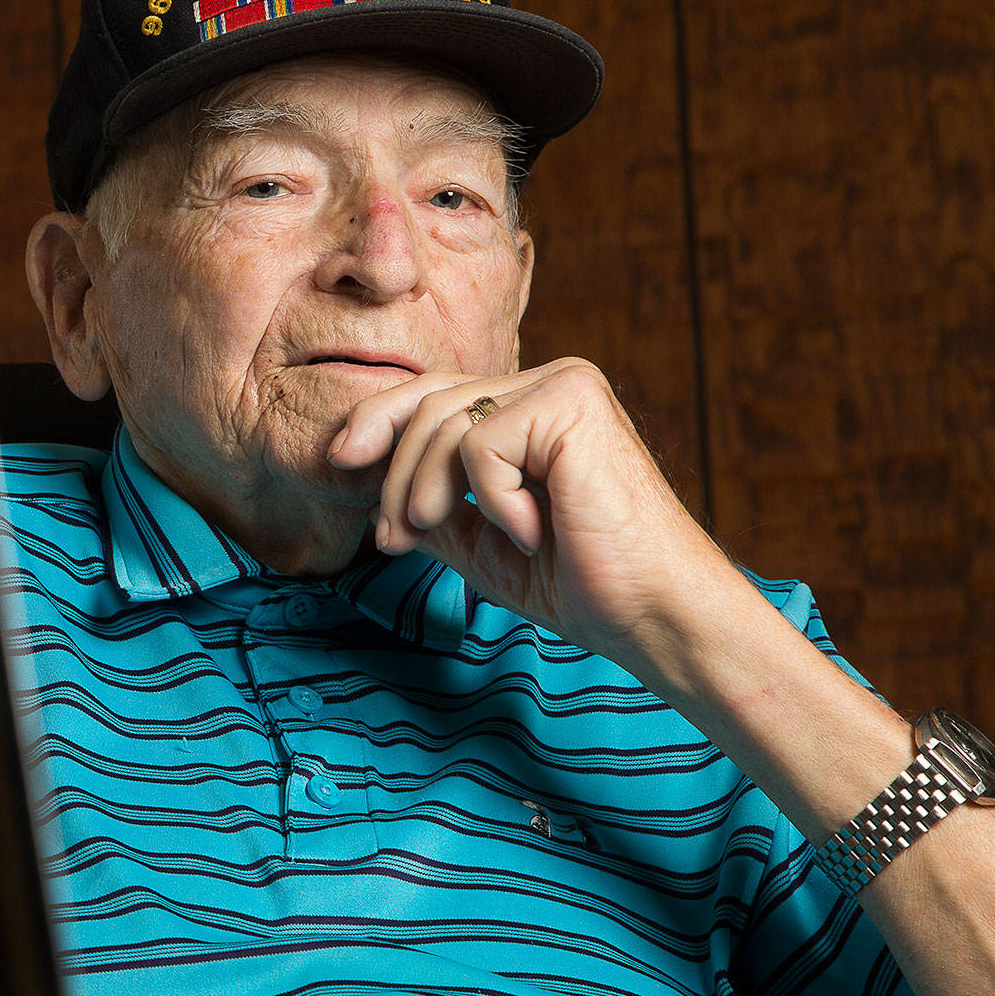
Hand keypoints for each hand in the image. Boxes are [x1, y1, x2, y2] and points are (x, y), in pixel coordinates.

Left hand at [326, 358, 735, 662]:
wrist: (653, 614)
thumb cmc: (581, 582)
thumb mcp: (483, 542)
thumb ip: (434, 506)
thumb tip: (371, 487)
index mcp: (535, 405)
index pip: (435, 394)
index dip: (379, 424)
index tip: (341, 463)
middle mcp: (552, 381)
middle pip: (429, 400)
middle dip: (393, 472)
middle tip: (389, 536)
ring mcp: (566, 385)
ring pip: (444, 421)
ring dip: (426, 492)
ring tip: (448, 536)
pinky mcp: (572, 404)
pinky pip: (480, 444)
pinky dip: (492, 500)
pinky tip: (534, 531)